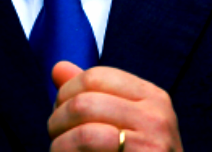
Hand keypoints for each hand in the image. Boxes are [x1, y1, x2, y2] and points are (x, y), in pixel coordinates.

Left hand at [49, 62, 182, 150]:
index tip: (59, 108)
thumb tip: (57, 68)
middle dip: (58, 118)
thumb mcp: (122, 119)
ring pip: (84, 132)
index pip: (96, 76)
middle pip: (85, 102)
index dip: (67, 90)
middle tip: (54, 133)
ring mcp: (152, 144)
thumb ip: (91, 93)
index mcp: (152, 96)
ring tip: (58, 149)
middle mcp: (156, 117)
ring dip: (60, 143)